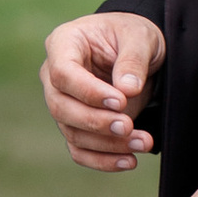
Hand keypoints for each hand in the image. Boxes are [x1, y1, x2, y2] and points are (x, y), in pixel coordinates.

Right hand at [41, 13, 165, 171]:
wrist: (136, 50)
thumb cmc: (132, 35)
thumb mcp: (140, 36)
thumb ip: (133, 60)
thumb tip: (127, 90)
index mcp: (63, 44)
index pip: (63, 73)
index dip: (89, 92)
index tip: (120, 101)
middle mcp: (54, 76)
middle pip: (61, 107)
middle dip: (97, 122)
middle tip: (129, 126)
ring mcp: (62, 103)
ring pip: (72, 133)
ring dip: (108, 144)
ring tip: (143, 142)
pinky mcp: (76, 125)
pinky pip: (80, 150)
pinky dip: (103, 160)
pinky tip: (130, 160)